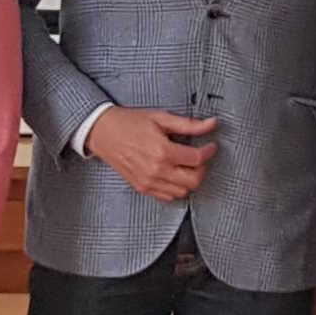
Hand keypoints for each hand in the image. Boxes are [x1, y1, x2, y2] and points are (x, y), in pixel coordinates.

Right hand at [85, 109, 217, 201]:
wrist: (104, 133)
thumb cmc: (130, 123)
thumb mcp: (161, 118)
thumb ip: (189, 125)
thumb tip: (212, 124)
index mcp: (162, 151)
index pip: (197, 159)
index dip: (209, 151)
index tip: (211, 145)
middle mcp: (156, 170)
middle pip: (194, 180)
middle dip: (202, 168)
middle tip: (200, 157)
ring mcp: (148, 182)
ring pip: (182, 192)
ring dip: (190, 179)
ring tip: (187, 165)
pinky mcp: (142, 188)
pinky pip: (167, 197)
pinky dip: (176, 188)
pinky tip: (175, 174)